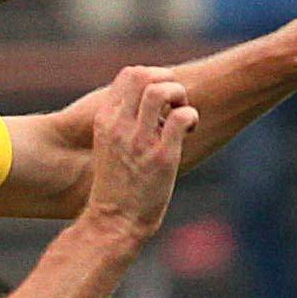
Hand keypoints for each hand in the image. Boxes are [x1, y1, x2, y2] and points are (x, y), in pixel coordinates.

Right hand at [82, 66, 198, 240]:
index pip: (128, 75)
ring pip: (160, 90)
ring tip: (181, 114)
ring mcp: (140, 141)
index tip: (161, 98)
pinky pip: (181, 117)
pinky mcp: (162, 156)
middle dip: (167, 81)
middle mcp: (119, 126)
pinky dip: (191, 117)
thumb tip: (149, 101)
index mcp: (105, 120)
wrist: (114, 222)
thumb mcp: (110, 147)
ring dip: (179, 95)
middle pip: (143, 75)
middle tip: (174, 103)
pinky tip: (190, 130)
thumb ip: (123, 122)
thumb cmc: (117, 187)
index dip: (152, 77)